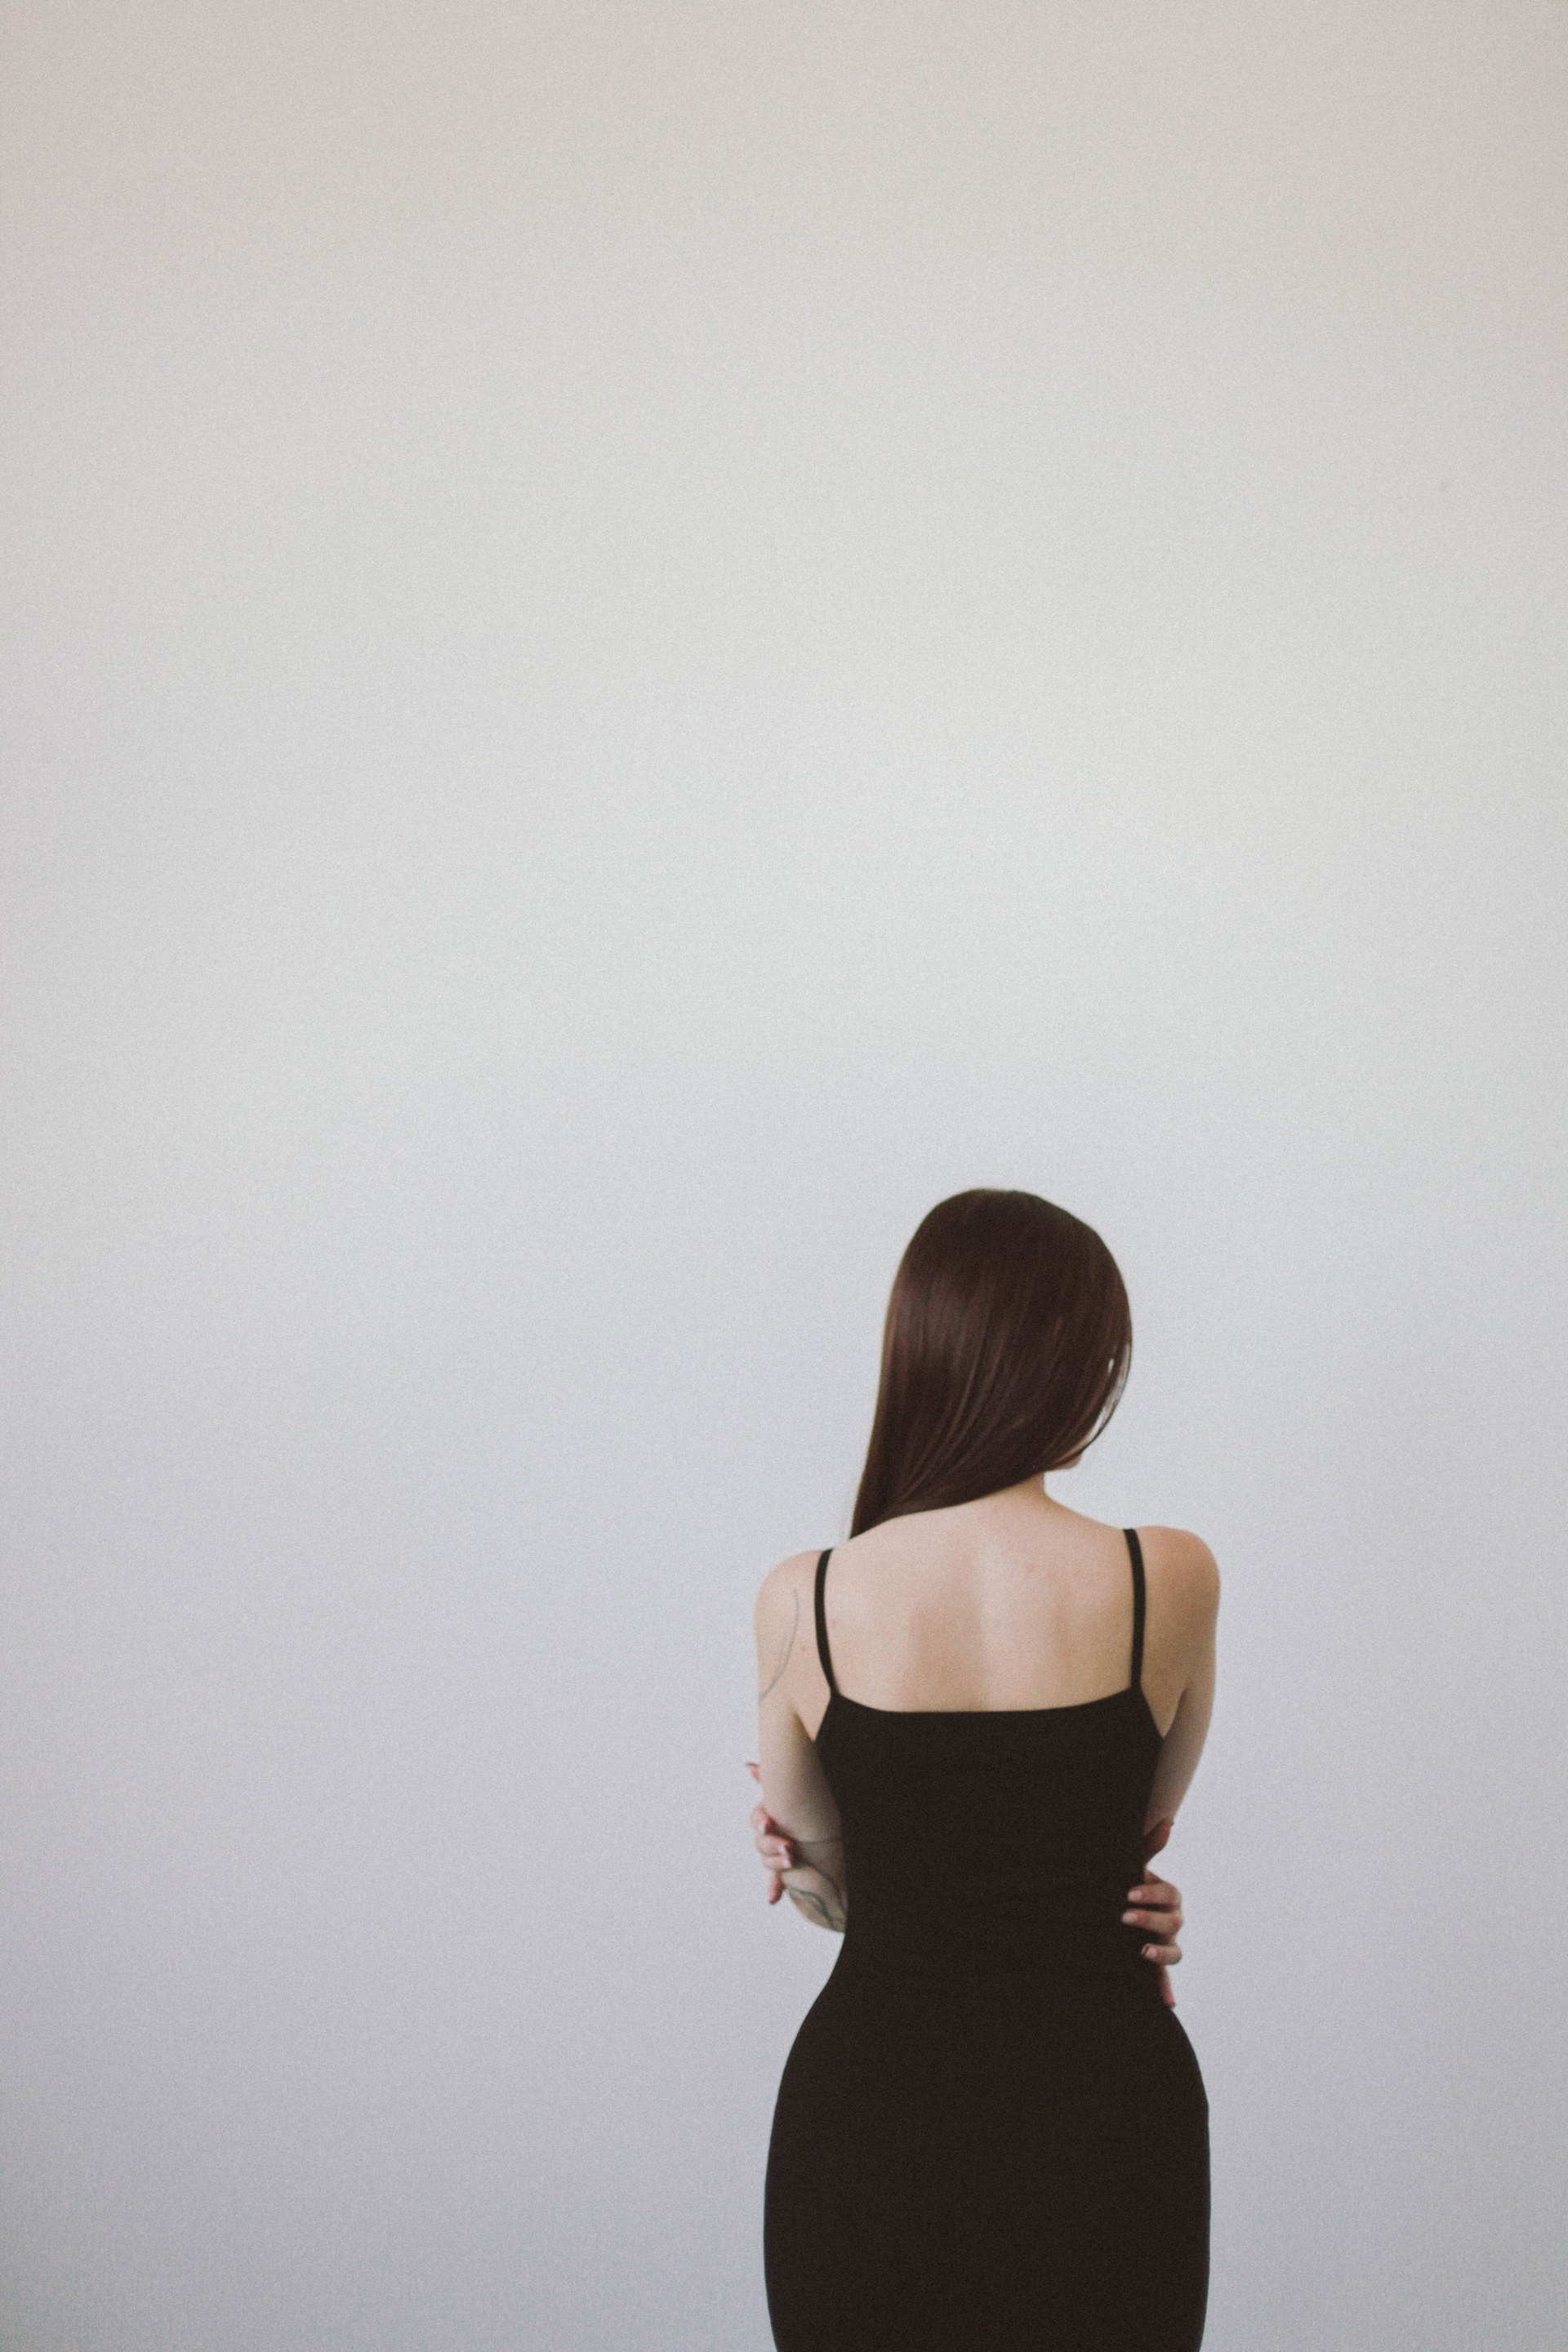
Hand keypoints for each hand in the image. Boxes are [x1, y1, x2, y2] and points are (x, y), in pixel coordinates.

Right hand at [745, 1761, 794, 1901]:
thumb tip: (748, 1766)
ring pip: (767, 1859)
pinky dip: (773, 1889)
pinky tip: (772, 1899)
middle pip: (761, 1841)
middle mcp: (771, 1835)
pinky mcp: (784, 1870)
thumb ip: (769, 1779)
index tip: (768, 1823)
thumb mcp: (791, 1793)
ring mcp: (777, 1853)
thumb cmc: (804, 1808)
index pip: (757, 1819)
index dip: (761, 1822)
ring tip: (793, 1860)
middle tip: (788, 1845)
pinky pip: (775, 1881)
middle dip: (772, 1843)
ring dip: (777, 1861)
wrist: (822, 1829)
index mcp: (770, 1816)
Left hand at [1125, 1816, 1184, 2008]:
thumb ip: (1149, 1847)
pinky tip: (1167, 2004)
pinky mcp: (1154, 1964)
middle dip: (1150, 1920)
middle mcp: (1171, 1921)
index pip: (1169, 1894)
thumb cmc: (1125, 1882)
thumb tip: (1168, 1822)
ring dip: (1161, 1954)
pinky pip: (1164, 1979)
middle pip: (1173, 1923)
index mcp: (1168, 1896)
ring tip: (1141, 1951)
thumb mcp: (1132, 1865)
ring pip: (1175, 1952)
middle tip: (1124, 1916)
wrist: (1113, 1906)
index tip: (1128, 1893)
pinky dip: (1166, 1991)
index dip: (1151, 1894)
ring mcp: (1165, 1944)